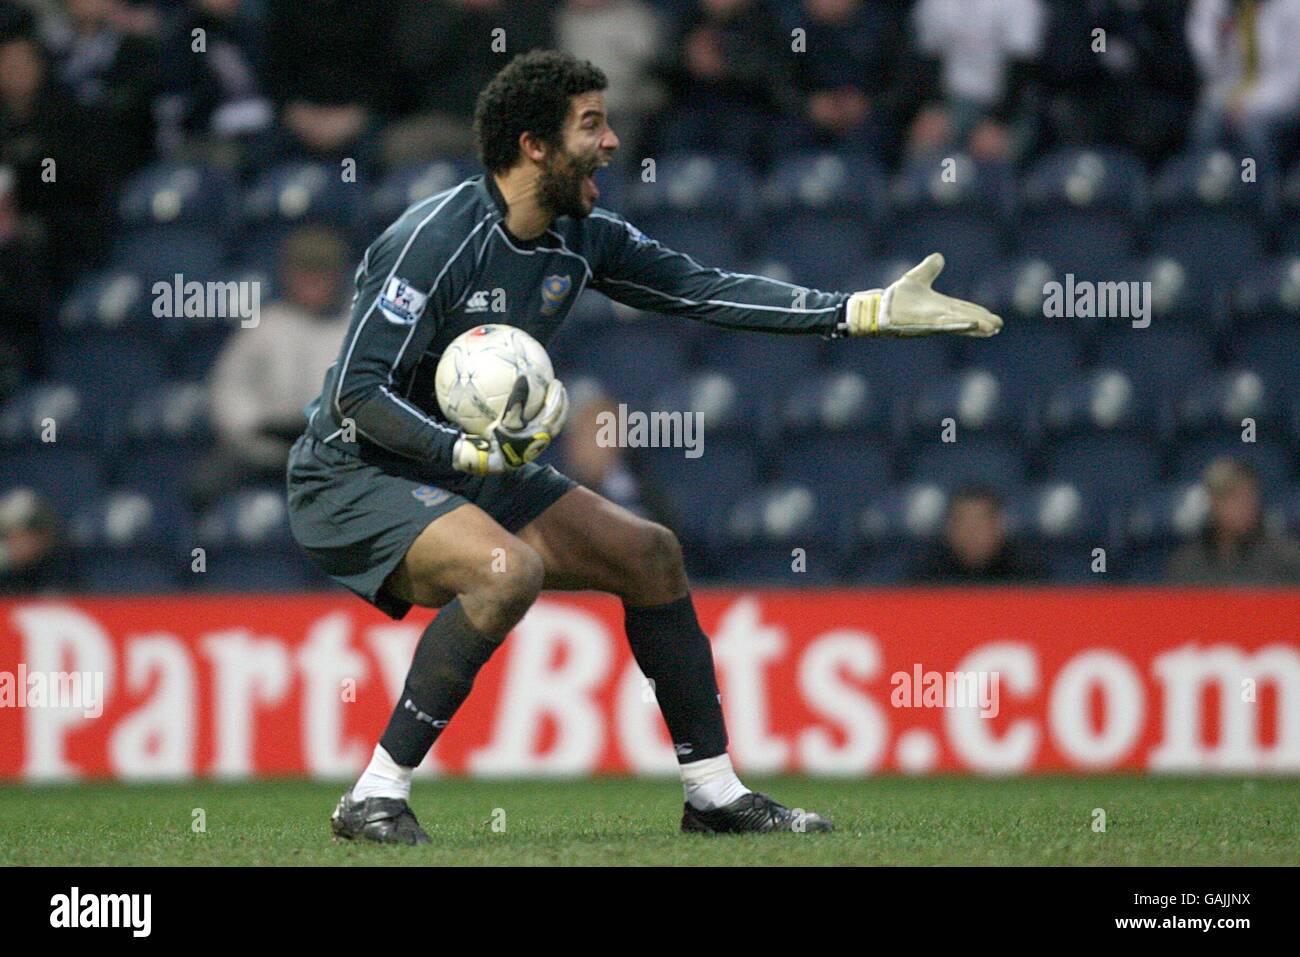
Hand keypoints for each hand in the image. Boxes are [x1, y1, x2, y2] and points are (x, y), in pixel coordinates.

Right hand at [451, 377, 568, 474]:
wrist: (491, 464)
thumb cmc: (498, 441)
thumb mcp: (506, 419)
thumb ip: (516, 399)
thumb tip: (524, 378)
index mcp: (541, 431)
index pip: (554, 410)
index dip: (557, 396)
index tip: (557, 382)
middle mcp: (542, 439)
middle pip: (558, 418)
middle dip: (561, 404)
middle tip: (560, 390)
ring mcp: (537, 444)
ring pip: (551, 425)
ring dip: (553, 412)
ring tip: (550, 400)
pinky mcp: (529, 448)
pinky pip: (541, 429)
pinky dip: (542, 419)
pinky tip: (530, 413)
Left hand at [842, 253, 1001, 337]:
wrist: (878, 308)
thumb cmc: (896, 299)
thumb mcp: (916, 278)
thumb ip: (929, 268)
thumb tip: (939, 257)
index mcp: (939, 307)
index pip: (963, 309)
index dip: (978, 313)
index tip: (993, 319)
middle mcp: (938, 317)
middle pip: (965, 319)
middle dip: (981, 323)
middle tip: (998, 326)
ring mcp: (932, 323)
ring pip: (958, 324)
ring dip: (975, 327)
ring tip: (991, 328)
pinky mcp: (925, 326)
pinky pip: (945, 325)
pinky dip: (959, 326)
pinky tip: (973, 326)